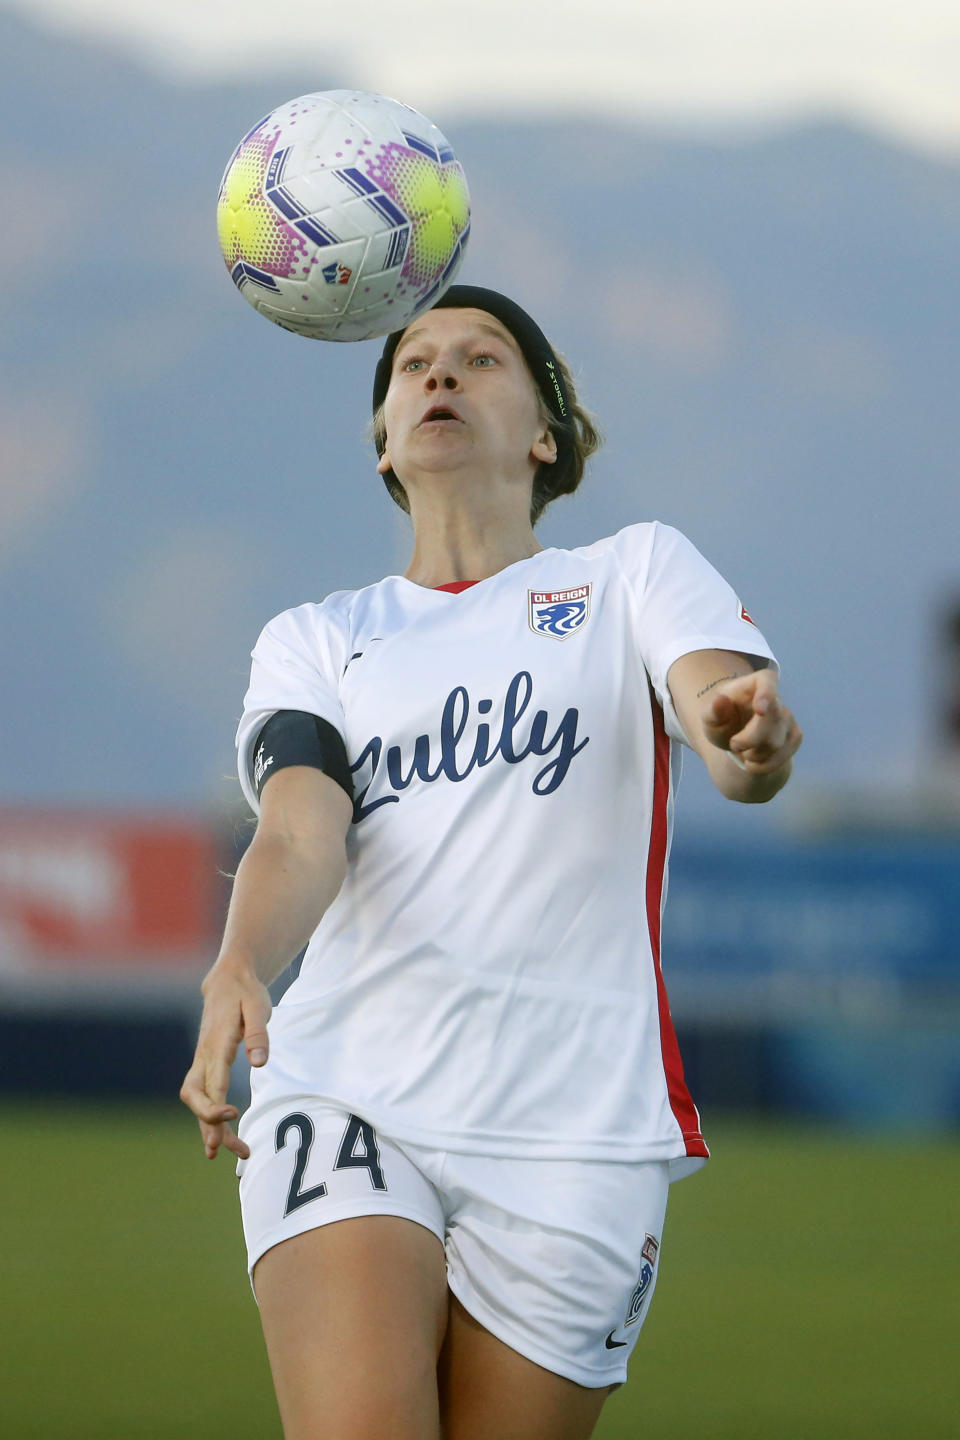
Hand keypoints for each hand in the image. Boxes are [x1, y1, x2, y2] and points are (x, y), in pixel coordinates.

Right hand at [179, 961, 271, 1160]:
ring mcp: (202, 1061)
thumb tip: (259, 1063)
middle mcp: (204, 1056)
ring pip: (197, 1101)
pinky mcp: (206, 1066)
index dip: (216, 1103)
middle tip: (225, 1149)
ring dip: (209, 1127)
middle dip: (207, 1123)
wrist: (227, 981)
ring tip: (231, 1153)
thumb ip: (258, 1034)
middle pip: (195, 1096)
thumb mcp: (258, 1006)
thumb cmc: (245, 993)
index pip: (212, 1080)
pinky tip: (221, 1138)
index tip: (231, 1116)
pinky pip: (202, 1097)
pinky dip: (209, 1119)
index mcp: (217, 1043)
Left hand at [702, 669, 801, 774]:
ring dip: (753, 754)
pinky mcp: (794, 736)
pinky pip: (784, 755)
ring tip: (743, 751)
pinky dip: (764, 765)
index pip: (768, 681)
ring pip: (775, 743)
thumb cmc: (723, 720)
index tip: (760, 710)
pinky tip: (753, 762)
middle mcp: (776, 699)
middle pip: (770, 722)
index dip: (766, 695)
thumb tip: (720, 700)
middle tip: (733, 744)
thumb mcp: (710, 717)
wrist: (736, 736)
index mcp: (756, 684)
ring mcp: (788, 718)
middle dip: (748, 740)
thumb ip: (713, 711)